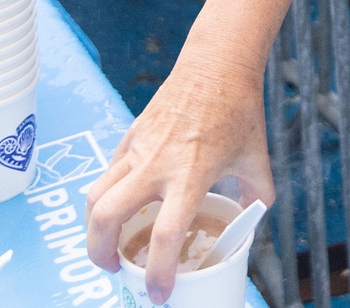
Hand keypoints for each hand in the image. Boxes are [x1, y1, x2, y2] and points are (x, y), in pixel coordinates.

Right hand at [84, 38, 272, 297]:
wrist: (216, 64)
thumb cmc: (239, 110)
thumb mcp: (256, 158)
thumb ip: (257, 195)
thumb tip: (251, 220)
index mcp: (191, 174)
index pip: (165, 233)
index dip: (158, 271)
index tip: (158, 293)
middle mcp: (157, 164)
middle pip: (106, 217)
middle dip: (101, 254)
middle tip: (116, 269)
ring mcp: (137, 149)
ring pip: (94, 196)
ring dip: (93, 229)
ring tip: (107, 246)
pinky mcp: (128, 137)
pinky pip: (105, 175)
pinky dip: (104, 199)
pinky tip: (120, 209)